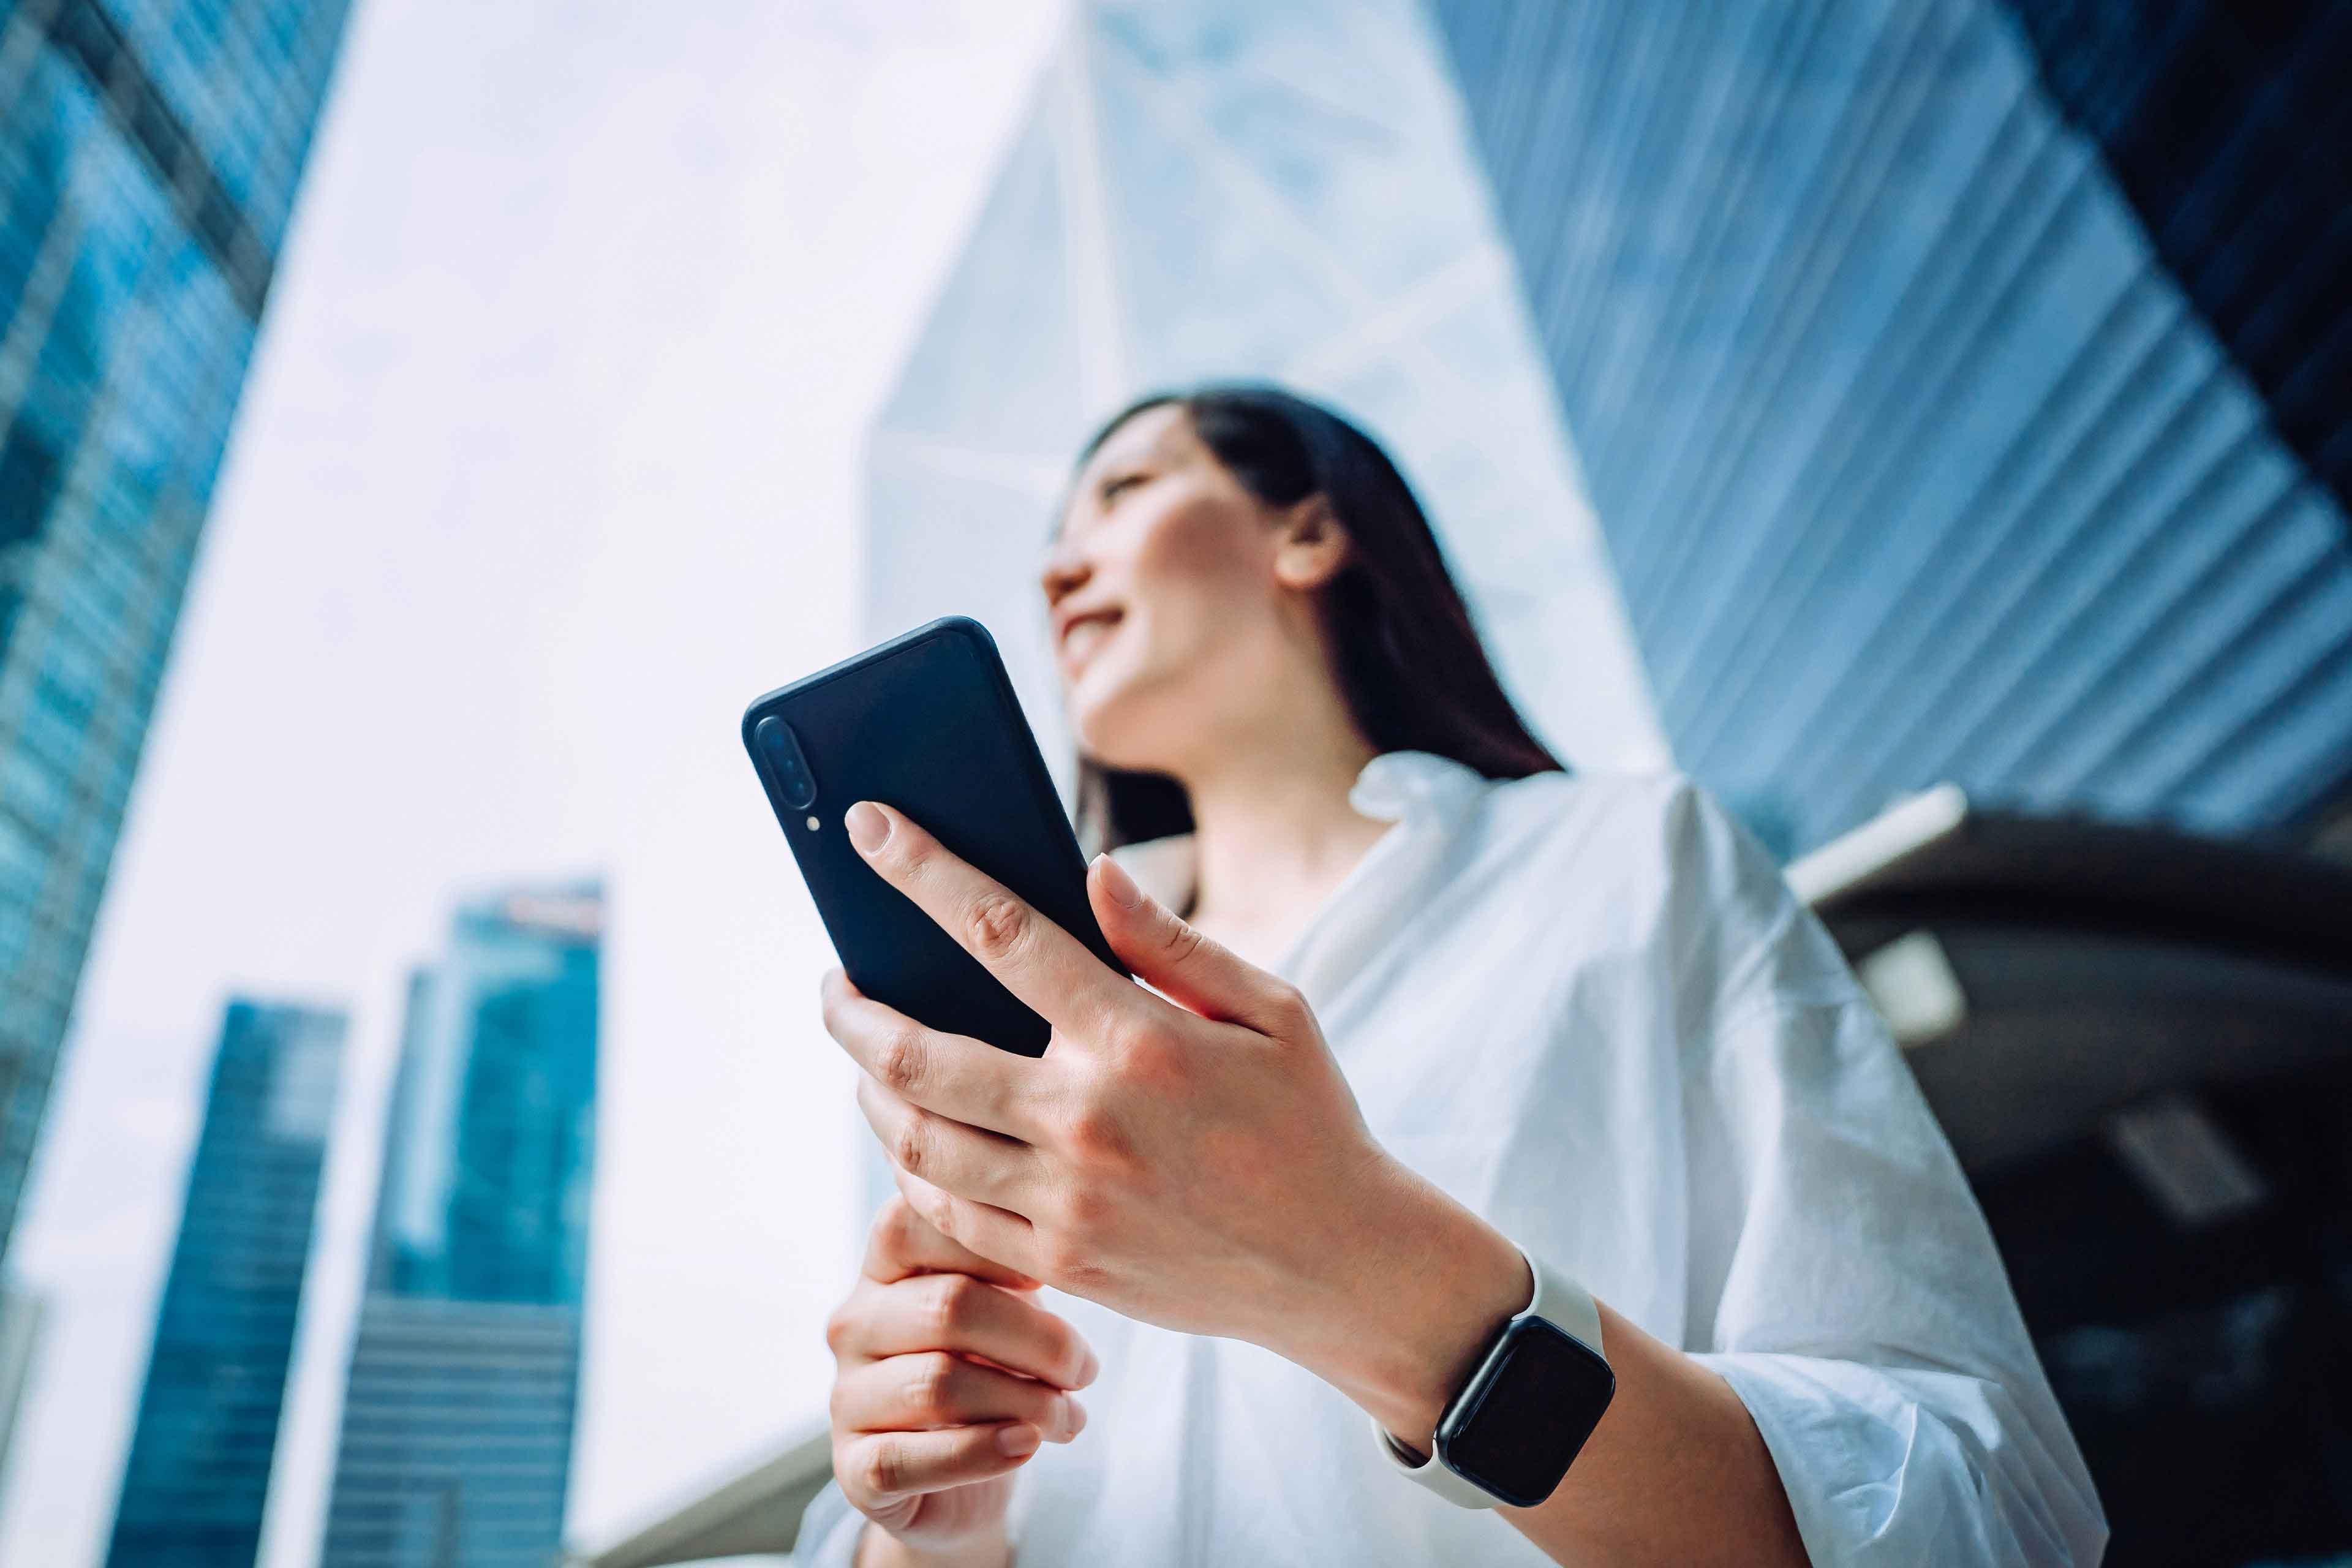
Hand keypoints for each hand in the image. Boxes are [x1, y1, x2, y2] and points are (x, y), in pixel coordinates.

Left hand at [822, 800, 1522, 1427]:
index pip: (1000, 934)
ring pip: (917, 1138)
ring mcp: (1066, 1201)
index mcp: (1137, 1040)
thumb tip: (1095, 872)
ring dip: (870, 1087)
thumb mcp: (1273, 1009)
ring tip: (867, 1055)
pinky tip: (916, 1135)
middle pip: (919, 1054)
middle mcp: (1086, 1121)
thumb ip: (1171, 943)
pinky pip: (949, 1212)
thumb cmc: (1309, 1120)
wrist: (1340, 1265)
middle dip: (852, 1009)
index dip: (922, 872)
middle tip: (834, 980)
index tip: (869, 829)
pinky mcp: (1063, 1260)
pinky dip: (914, 1165)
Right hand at [826, 1195, 1095, 1562]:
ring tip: (1069, 1417)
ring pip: (935, 1384)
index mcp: (886, 1265)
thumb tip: (1059, 1251)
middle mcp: (855, 1323)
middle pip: (947, 1307)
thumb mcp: (1006, 1307)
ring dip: (1023, 1403)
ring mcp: (846, 1396)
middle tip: (1085, 1369)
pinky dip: (978, 1454)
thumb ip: (1016, 1271)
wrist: (963, 1475)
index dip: (994, 1247)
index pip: (918, 1224)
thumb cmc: (992, 1366)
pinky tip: (1024, 1447)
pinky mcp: (851, 1468)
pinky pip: (906, 1459)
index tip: (1053, 1275)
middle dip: (1036, 1340)